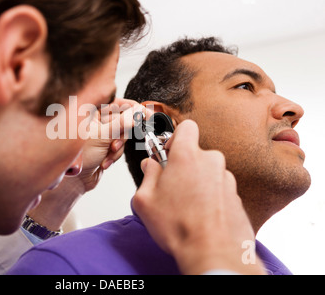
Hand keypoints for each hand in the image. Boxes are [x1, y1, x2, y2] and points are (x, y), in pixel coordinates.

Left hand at [28, 98, 151, 229]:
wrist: (73, 181)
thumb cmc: (78, 157)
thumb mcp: (102, 136)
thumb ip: (122, 123)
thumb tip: (137, 112)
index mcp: (90, 111)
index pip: (117, 102)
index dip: (132, 108)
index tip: (145, 113)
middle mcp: (95, 120)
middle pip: (123, 120)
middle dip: (121, 135)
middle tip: (116, 143)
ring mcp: (101, 134)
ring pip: (122, 135)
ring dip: (117, 148)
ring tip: (107, 154)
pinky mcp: (105, 147)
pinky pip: (119, 147)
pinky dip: (114, 155)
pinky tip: (104, 162)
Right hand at [132, 120, 265, 274]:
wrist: (214, 254)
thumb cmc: (180, 227)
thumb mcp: (145, 200)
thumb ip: (147, 176)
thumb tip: (150, 166)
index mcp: (188, 156)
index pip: (186, 127)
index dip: (174, 138)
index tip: (167, 154)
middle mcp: (212, 162)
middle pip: (195, 154)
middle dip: (182, 167)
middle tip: (170, 188)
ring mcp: (227, 179)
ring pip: (207, 173)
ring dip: (196, 183)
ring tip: (184, 207)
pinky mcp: (236, 196)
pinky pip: (218, 190)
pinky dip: (209, 198)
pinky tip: (198, 216)